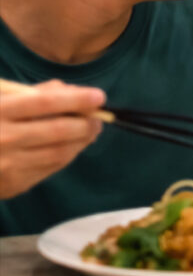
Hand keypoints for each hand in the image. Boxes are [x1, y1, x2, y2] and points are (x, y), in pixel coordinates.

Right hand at [0, 80, 104, 198]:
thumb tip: (71, 91)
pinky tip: (73, 146)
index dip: (76, 99)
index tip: (99, 97)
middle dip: (86, 123)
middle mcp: (2, 138)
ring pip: (60, 152)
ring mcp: (8, 165)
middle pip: (58, 130)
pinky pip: (52, 168)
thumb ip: (31, 93)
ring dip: (83, 140)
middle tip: (99, 117)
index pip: (45, 102)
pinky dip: (68, 155)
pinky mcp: (14, 184)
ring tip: (91, 130)